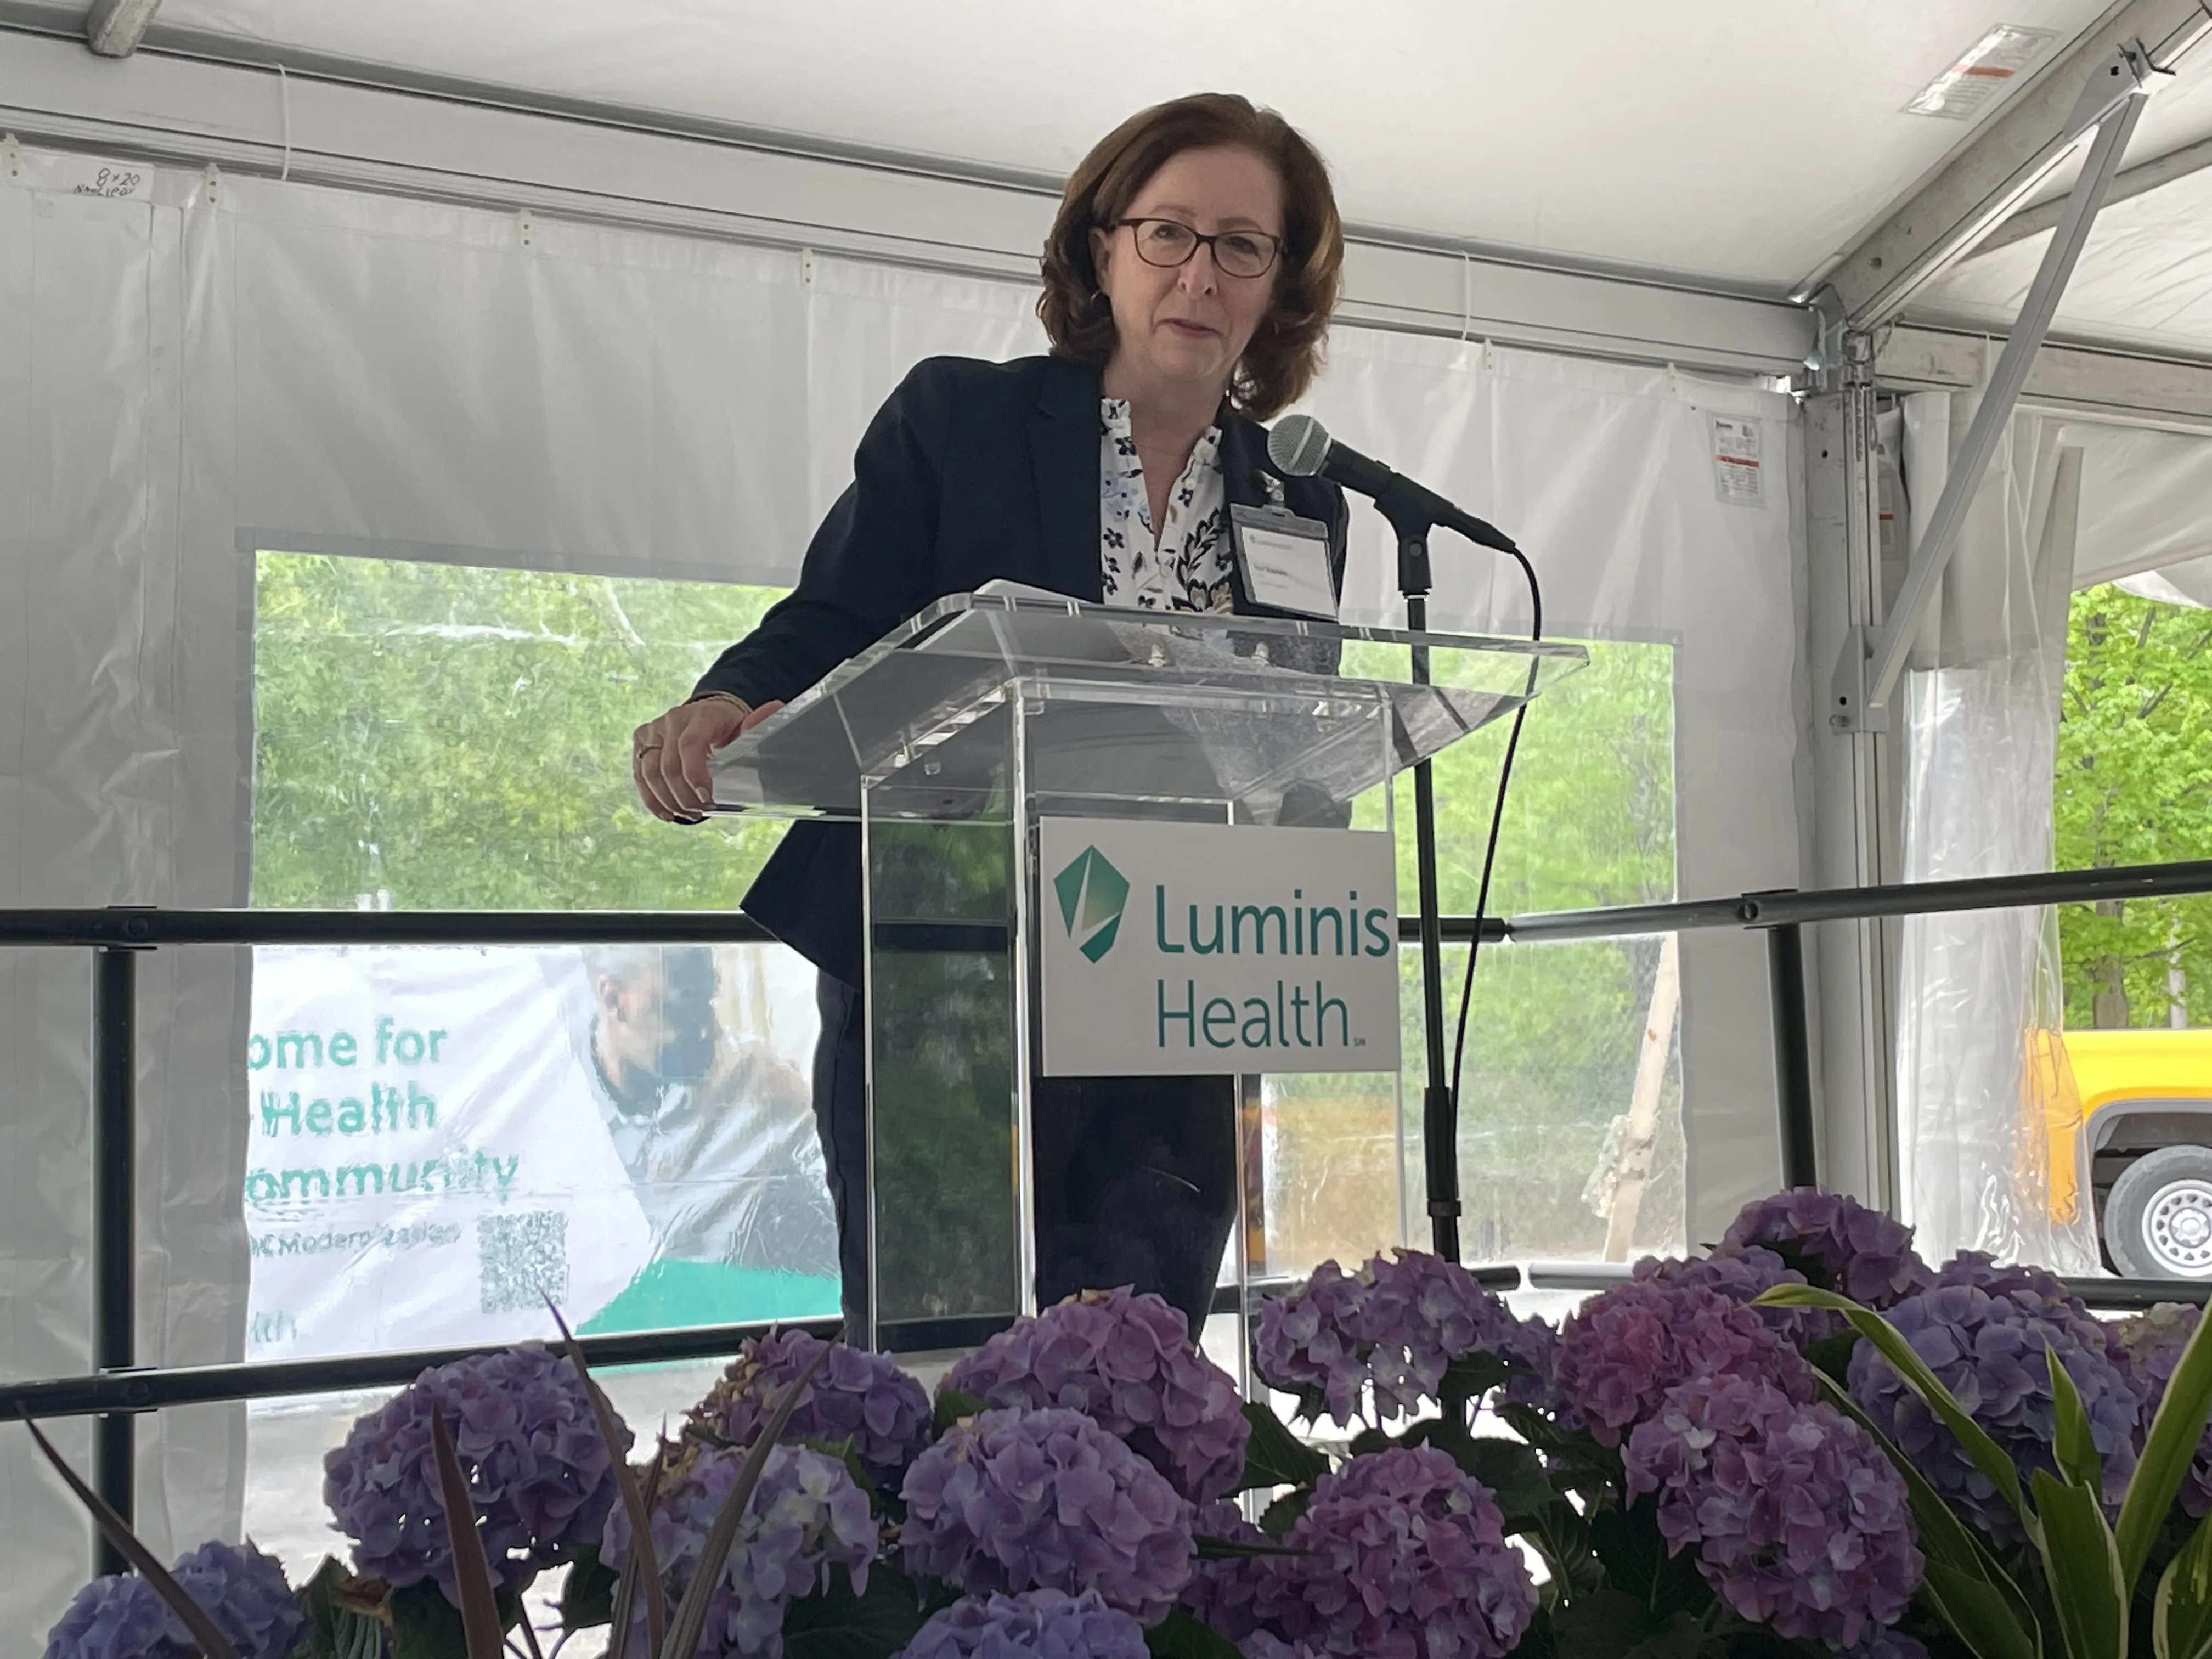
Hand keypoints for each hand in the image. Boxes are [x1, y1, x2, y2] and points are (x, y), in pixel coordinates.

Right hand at [632, 697, 783, 822]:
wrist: (705, 713)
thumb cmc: (727, 726)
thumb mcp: (744, 725)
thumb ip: (756, 724)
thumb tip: (775, 709)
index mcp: (700, 715)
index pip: (690, 746)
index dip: (694, 775)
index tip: (707, 798)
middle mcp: (673, 719)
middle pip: (668, 766)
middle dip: (684, 795)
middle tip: (701, 812)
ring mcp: (654, 730)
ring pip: (649, 772)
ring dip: (667, 800)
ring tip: (687, 814)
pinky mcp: (642, 741)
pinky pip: (639, 774)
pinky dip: (651, 798)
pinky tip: (666, 812)